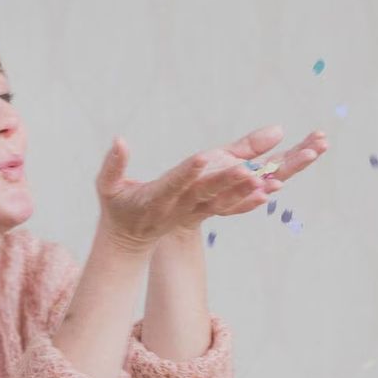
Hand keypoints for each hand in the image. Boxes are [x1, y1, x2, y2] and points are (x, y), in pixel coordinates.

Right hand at [95, 125, 326, 248]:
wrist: (132, 238)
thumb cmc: (118, 207)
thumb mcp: (107, 187)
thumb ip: (112, 165)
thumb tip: (119, 139)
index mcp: (157, 197)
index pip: (174, 182)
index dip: (189, 171)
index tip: (204, 158)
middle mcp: (179, 205)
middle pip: (206, 191)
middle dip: (227, 181)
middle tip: (248, 170)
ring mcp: (194, 211)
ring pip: (223, 200)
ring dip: (245, 191)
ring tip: (267, 180)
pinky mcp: (204, 212)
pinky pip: (230, 207)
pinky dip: (248, 201)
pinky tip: (270, 191)